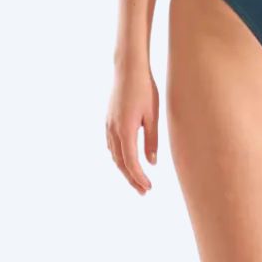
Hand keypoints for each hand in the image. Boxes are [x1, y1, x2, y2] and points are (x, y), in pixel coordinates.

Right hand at [106, 60, 158, 194]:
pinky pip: (111, 146)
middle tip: (144, 191)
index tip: (148, 188)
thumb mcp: (153, 115)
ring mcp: (108, 126)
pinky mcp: (108, 121)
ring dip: (125, 169)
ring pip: (114, 155)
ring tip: (137, 180)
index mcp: (125, 130)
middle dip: (132, 179)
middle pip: (120, 163)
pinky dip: (119, 157)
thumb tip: (152, 163)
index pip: (131, 162)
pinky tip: (126, 160)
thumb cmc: (144, 89)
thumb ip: (152, 140)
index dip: (139, 178)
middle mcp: (113, 131)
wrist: (128, 69)